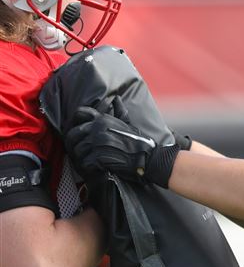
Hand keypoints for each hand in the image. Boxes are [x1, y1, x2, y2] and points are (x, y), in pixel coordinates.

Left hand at [65, 99, 180, 187]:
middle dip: (76, 145)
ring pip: (77, 150)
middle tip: (84, 153)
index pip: (79, 114)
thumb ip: (119, 112)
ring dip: (83, 158)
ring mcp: (97, 141)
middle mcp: (98, 127)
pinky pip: (85, 162)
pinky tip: (98, 167)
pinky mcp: (98, 155)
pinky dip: (90, 167)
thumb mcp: (128, 123)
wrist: (147, 158)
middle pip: (72, 134)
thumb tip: (116, 98)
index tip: (80, 135)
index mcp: (103, 118)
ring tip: (93, 162)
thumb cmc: (138, 142)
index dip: (76, 124)